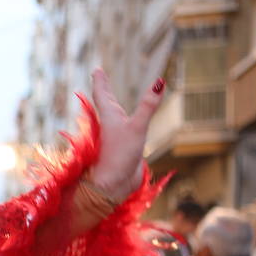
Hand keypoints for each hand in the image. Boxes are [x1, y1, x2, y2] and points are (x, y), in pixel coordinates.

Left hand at [87, 68, 163, 200]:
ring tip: (108, 98)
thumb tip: (159, 81)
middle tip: (100, 77)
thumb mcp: (137, 127)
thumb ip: (149, 106)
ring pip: (111, 116)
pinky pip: (120, 129)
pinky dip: (120, 120)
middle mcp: (108, 125)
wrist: (113, 186)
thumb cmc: (120, 155)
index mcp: (108, 116)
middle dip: (103, 89)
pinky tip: (122, 126)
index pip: (102, 93)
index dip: (100, 80)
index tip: (96, 70)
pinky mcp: (121, 148)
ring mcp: (114, 137)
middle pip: (105, 102)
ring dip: (110, 104)